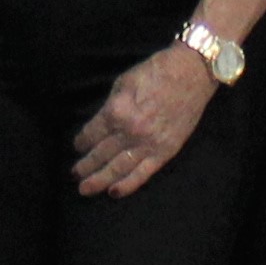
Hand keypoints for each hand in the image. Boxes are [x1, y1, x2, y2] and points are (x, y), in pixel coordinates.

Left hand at [72, 47, 214, 197]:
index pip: (91, 133)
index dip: (82, 141)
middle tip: (74, 174)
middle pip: (101, 154)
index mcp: (117, 111)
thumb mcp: (123, 82)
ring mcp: (148, 144)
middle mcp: (130, 132)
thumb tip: (100, 125)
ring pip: (118, 169)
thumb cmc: (155, 72)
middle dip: (85, 166)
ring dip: (99, 180)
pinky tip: (114, 192)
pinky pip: (143, 173)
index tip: (78, 146)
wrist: (191, 74)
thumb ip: (110, 106)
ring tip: (85, 189)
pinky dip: (127, 185)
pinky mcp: (165, 152)